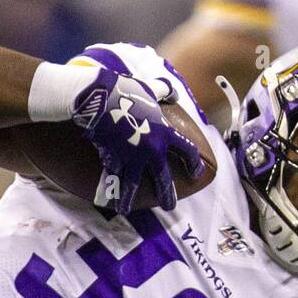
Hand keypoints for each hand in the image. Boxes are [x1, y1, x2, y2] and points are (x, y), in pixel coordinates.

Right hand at [74, 69, 204, 212]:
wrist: (100, 98)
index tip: (197, 173)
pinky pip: (111, 174)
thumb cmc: (126, 90)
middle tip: (169, 207)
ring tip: (126, 209)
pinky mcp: (113, 159)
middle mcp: (152, 150)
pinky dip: (107, 181)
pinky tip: (105, 191)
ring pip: (132, 184)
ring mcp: (132, 158)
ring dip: (128, 199)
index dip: (193, 162)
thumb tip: (172, 91)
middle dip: (167, 194)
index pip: (187, 150)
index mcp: (165, 133)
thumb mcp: (148, 88)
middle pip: (163, 178)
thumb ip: (162, 91)